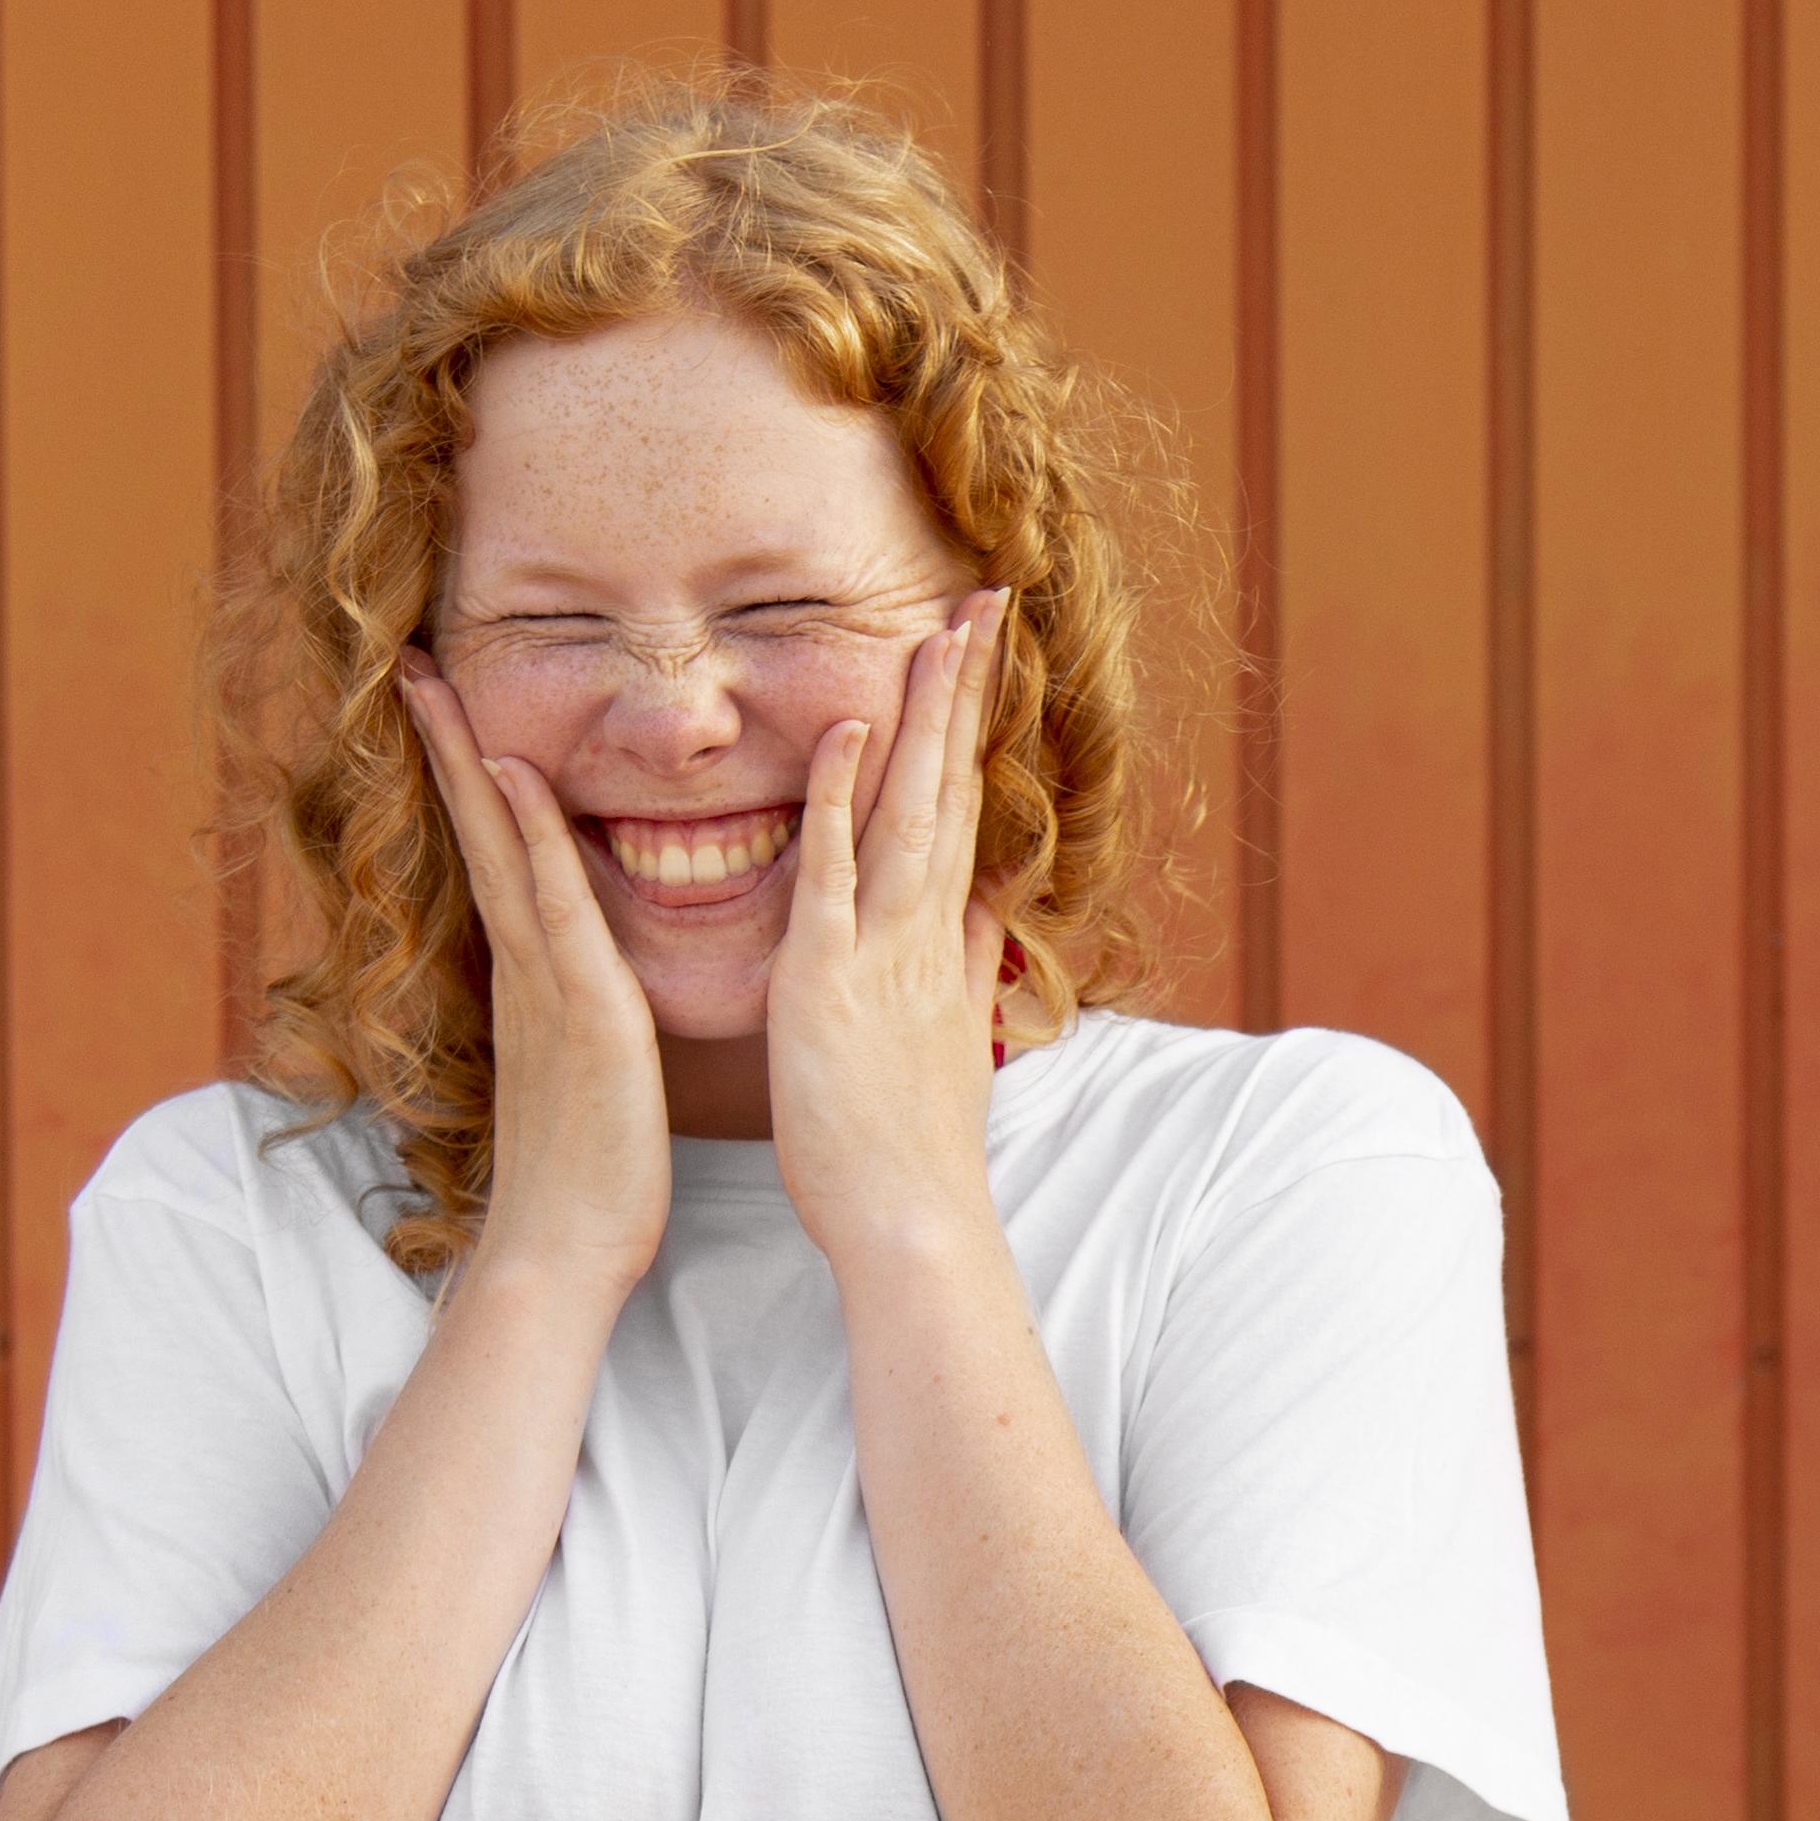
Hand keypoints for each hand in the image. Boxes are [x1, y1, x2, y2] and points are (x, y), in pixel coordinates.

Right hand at [399, 652, 673, 1301]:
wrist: (567, 1255)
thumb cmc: (590, 1179)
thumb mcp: (590, 1075)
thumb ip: (583, 1019)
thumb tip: (588, 991)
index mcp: (534, 980)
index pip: (498, 857)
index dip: (470, 783)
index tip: (451, 712)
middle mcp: (525, 968)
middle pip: (479, 831)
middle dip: (446, 744)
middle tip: (414, 663)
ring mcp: (546, 984)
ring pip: (500, 846)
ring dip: (467, 759)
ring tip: (435, 682)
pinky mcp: (582, 1011)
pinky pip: (552, 902)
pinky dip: (530, 832)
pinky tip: (513, 772)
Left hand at [766, 586, 1013, 1268]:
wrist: (910, 1223)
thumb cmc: (912, 1146)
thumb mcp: (951, 1040)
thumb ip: (968, 965)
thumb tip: (989, 911)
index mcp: (941, 941)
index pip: (963, 811)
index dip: (974, 730)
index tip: (984, 656)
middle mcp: (924, 931)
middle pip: (952, 786)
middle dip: (968, 690)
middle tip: (986, 597)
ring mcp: (883, 949)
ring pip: (910, 807)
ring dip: (926, 714)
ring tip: (944, 625)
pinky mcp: (830, 977)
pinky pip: (836, 869)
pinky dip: (842, 796)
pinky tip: (845, 726)